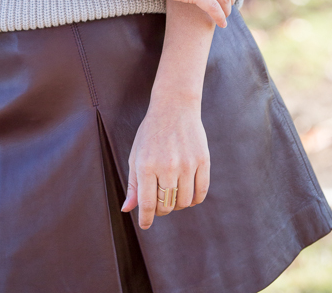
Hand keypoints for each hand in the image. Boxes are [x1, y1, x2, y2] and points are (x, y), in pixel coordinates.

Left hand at [121, 98, 209, 229]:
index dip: (145, 219)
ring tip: (172, 193)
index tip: (144, 225)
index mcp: (146, 165)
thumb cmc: (151, 132)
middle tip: (158, 202)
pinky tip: (187, 193)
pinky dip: (194, 199)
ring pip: (184, 202)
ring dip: (177, 204)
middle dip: (161, 209)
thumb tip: (128, 209)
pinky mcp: (203, 161)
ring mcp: (187, 164)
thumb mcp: (136, 154)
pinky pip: (200, 193)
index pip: (147, 204)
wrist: (175, 106)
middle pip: (166, 206)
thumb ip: (133, 183)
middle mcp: (167, 166)